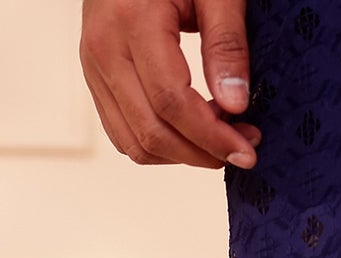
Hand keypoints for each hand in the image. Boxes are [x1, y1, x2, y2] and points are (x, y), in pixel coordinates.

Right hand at [79, 0, 261, 169]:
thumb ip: (226, 43)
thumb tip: (236, 104)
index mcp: (132, 21)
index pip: (171, 102)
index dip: (212, 136)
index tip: (246, 149)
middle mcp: (104, 49)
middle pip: (152, 131)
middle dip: (202, 153)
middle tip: (242, 148)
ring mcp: (94, 67)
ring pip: (135, 142)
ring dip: (181, 154)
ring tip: (218, 136)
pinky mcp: (96, 78)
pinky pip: (123, 133)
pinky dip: (160, 145)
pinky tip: (191, 130)